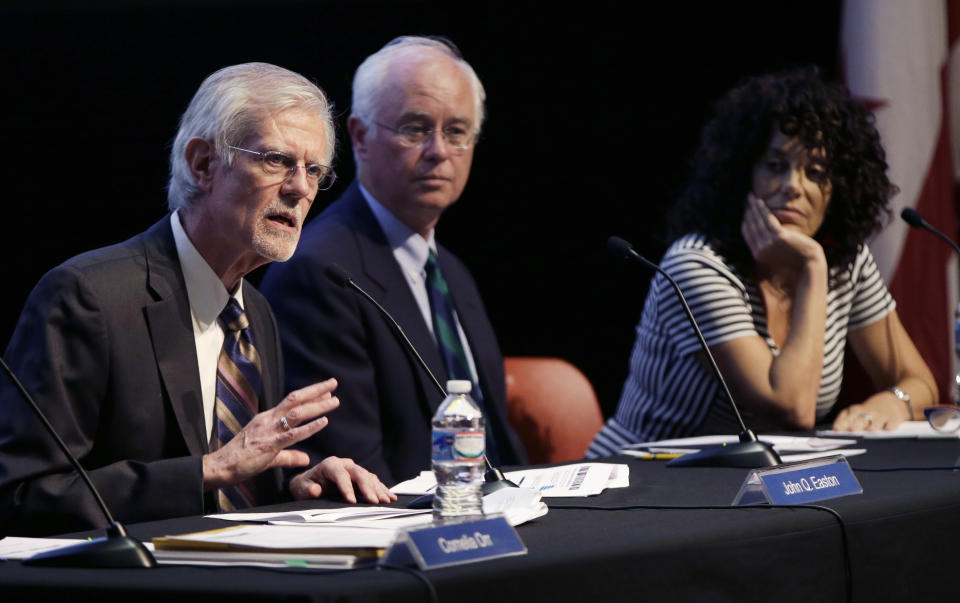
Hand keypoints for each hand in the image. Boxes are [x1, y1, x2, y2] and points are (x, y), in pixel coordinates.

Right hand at [202, 379, 339, 489]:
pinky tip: (323, 421)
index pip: (291, 402)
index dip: (309, 395)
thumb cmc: (241, 460)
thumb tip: (306, 459)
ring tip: (334, 401)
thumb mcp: (270, 456)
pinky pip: (292, 434)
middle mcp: (268, 420)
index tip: (326, 390)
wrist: (220, 467)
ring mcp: (268, 431)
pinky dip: (309, 427)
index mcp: (267, 419)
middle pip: (296, 400)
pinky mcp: (269, 445)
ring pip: (297, 413)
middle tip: (334, 383)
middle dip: (316, 390)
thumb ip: (289, 456)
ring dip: (317, 406)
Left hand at [290, 456, 396, 503]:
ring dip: (378, 489)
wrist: (309, 482)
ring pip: (368, 477)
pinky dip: (382, 489)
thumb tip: (315, 490)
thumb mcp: (301, 488)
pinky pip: (373, 481)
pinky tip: (390, 497)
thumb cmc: (306, 485)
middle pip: (359, 474)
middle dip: (368, 488)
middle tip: (375, 502)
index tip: (351, 501)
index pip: (341, 475)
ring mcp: (354, 469)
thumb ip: (307, 488)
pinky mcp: (360, 476)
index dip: (347, 488)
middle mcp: (344, 464)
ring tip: (386, 501)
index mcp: (330, 464)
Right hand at [741, 193, 825, 269]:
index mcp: (757, 254)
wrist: (809, 263)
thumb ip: (767, 242)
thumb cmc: (795, 256)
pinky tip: (760, 201)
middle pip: (750, 226)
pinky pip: (767, 220)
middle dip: (748, 211)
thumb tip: (760, 227)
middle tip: (747, 199)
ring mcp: (768, 244)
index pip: (747, 233)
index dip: (745, 219)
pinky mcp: (778, 237)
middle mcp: (760, 250)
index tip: (746, 209)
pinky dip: (763, 209)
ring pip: (757, 221)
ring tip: (751, 197)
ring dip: (753, 207)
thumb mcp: (776, 250)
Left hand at [832, 391, 910, 431]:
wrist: (896, 399)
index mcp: (858, 410)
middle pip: (861, 417)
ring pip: (877, 419)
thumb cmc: (873, 410)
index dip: (842, 421)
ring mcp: (882, 414)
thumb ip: (849, 419)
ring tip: (871, 430)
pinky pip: (893, 421)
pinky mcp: (895, 417)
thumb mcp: (861, 411)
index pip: (848, 414)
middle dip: (856, 424)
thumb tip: (834, 430)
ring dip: (874, 424)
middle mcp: (869, 412)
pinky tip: (888, 429)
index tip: (836, 429)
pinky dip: (891, 424)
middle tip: (852, 430)